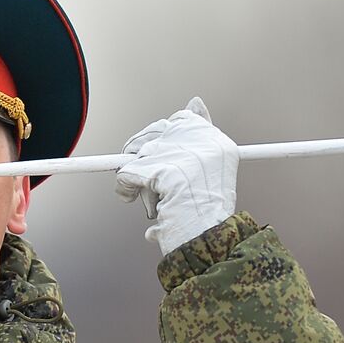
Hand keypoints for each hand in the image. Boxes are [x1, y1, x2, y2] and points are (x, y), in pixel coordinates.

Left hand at [114, 97, 238, 254]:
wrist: (207, 240)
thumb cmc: (204, 215)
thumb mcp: (209, 173)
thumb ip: (198, 139)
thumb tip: (195, 101)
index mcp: (217, 143)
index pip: (183, 120)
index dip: (164, 139)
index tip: (160, 159)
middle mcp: (204, 143)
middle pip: (155, 132)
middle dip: (143, 154)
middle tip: (149, 177)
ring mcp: (183, 156)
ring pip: (139, 153)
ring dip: (136, 175)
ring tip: (154, 196)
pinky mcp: (162, 171)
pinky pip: (126, 173)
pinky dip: (125, 189)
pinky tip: (135, 200)